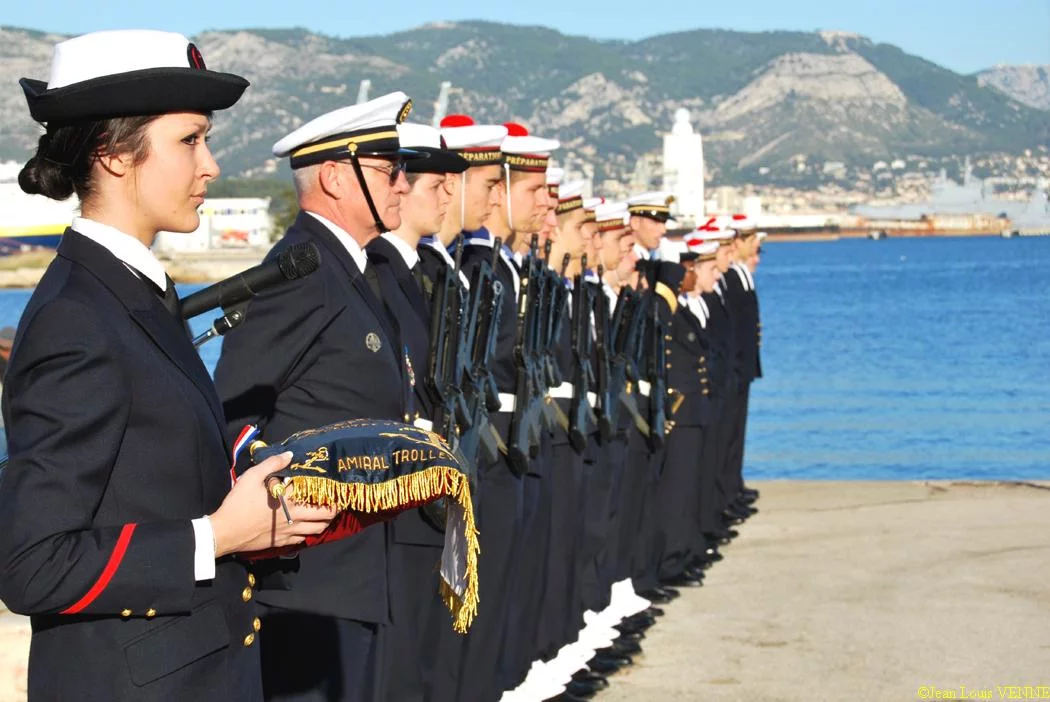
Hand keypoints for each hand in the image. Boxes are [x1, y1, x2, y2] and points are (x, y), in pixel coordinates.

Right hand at [209, 452, 337, 556]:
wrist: (224, 532)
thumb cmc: (238, 503)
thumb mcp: (251, 477)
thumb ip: (272, 464)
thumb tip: (290, 454)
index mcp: (289, 501)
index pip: (317, 498)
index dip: (331, 495)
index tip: (339, 491)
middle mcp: (293, 518)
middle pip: (323, 517)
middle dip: (334, 511)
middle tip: (338, 504)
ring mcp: (288, 532)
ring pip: (316, 530)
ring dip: (325, 523)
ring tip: (327, 516)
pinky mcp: (281, 543)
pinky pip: (303, 539)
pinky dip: (310, 533)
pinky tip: (308, 527)